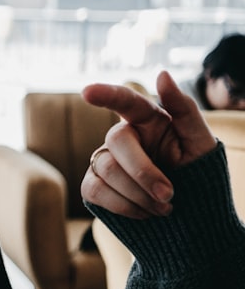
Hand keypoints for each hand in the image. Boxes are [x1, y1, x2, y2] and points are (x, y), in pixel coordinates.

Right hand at [81, 70, 216, 218]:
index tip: (88, 92)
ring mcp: (104, 159)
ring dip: (139, 195)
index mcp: (147, 119)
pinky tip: (143, 212)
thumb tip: (161, 74)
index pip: (125, 100)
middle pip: (117, 142)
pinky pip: (95, 190)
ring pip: (106, 169)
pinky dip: (124, 207)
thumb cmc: (197, 173)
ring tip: (163, 208)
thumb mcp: (201, 142)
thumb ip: (185, 109)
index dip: (106, 94)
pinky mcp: (94, 184)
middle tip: (169, 196)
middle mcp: (122, 136)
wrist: (190, 215)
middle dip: (143, 172)